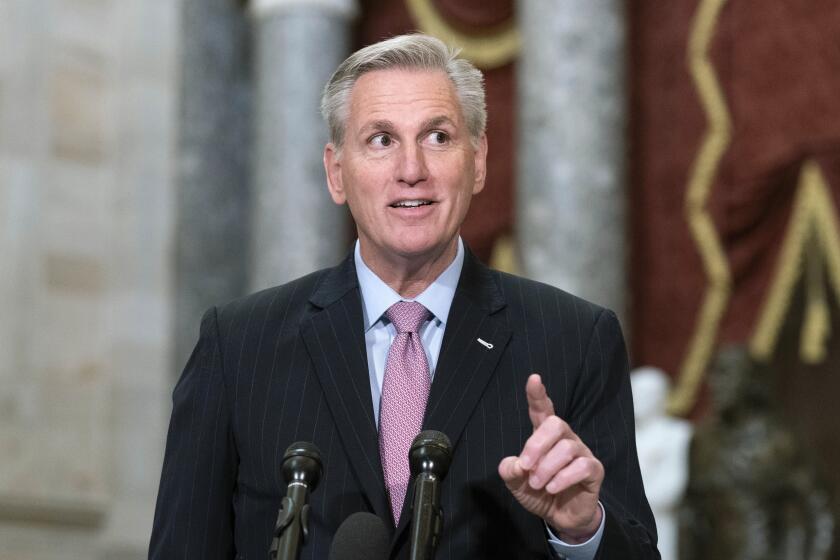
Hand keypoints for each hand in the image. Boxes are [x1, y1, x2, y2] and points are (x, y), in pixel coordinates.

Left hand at [498, 374, 603, 542]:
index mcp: (546, 436)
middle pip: (556, 424)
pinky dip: (562, 478)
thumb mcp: (517, 482)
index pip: (543, 410)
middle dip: (536, 444)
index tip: (534, 379)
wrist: (560, 517)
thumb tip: (514, 465)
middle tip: (525, 466)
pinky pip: (581, 466)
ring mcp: (581, 453)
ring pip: (566, 448)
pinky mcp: (593, 470)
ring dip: (546, 468)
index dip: (538, 394)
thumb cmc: (540, 492)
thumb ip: (511, 471)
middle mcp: (565, 439)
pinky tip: (552, 487)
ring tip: (537, 483)